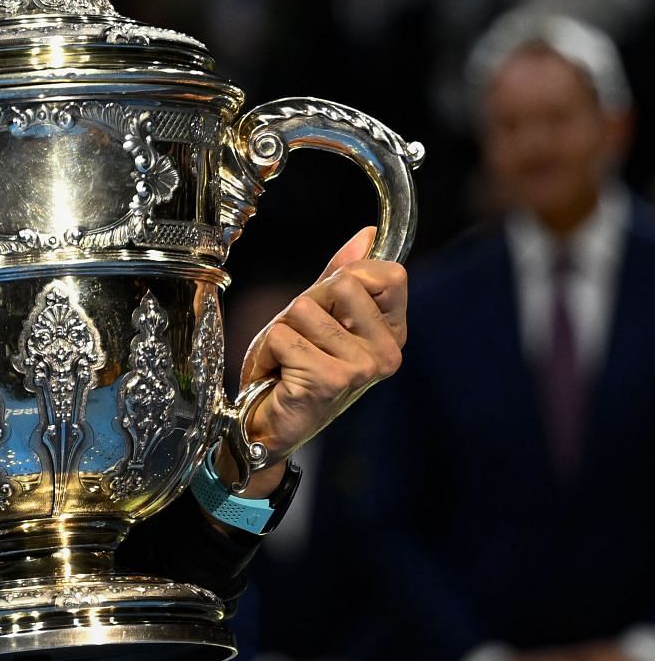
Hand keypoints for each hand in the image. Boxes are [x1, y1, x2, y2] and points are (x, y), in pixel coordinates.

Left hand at [229, 226, 407, 494]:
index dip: (346, 277)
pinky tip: (279, 376)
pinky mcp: (331, 379)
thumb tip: (368, 235)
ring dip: (281, 331)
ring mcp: (363, 368)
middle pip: (342, 282)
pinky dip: (269, 351)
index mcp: (392, 332)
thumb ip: (340, 276)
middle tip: (301, 339)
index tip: (329, 308)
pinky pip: (284, 335)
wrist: (269, 425)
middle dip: (305, 305)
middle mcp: (387, 351)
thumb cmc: (294, 370)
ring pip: (304, 308)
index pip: (388, 274)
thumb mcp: (318, 316)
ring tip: (288, 360)